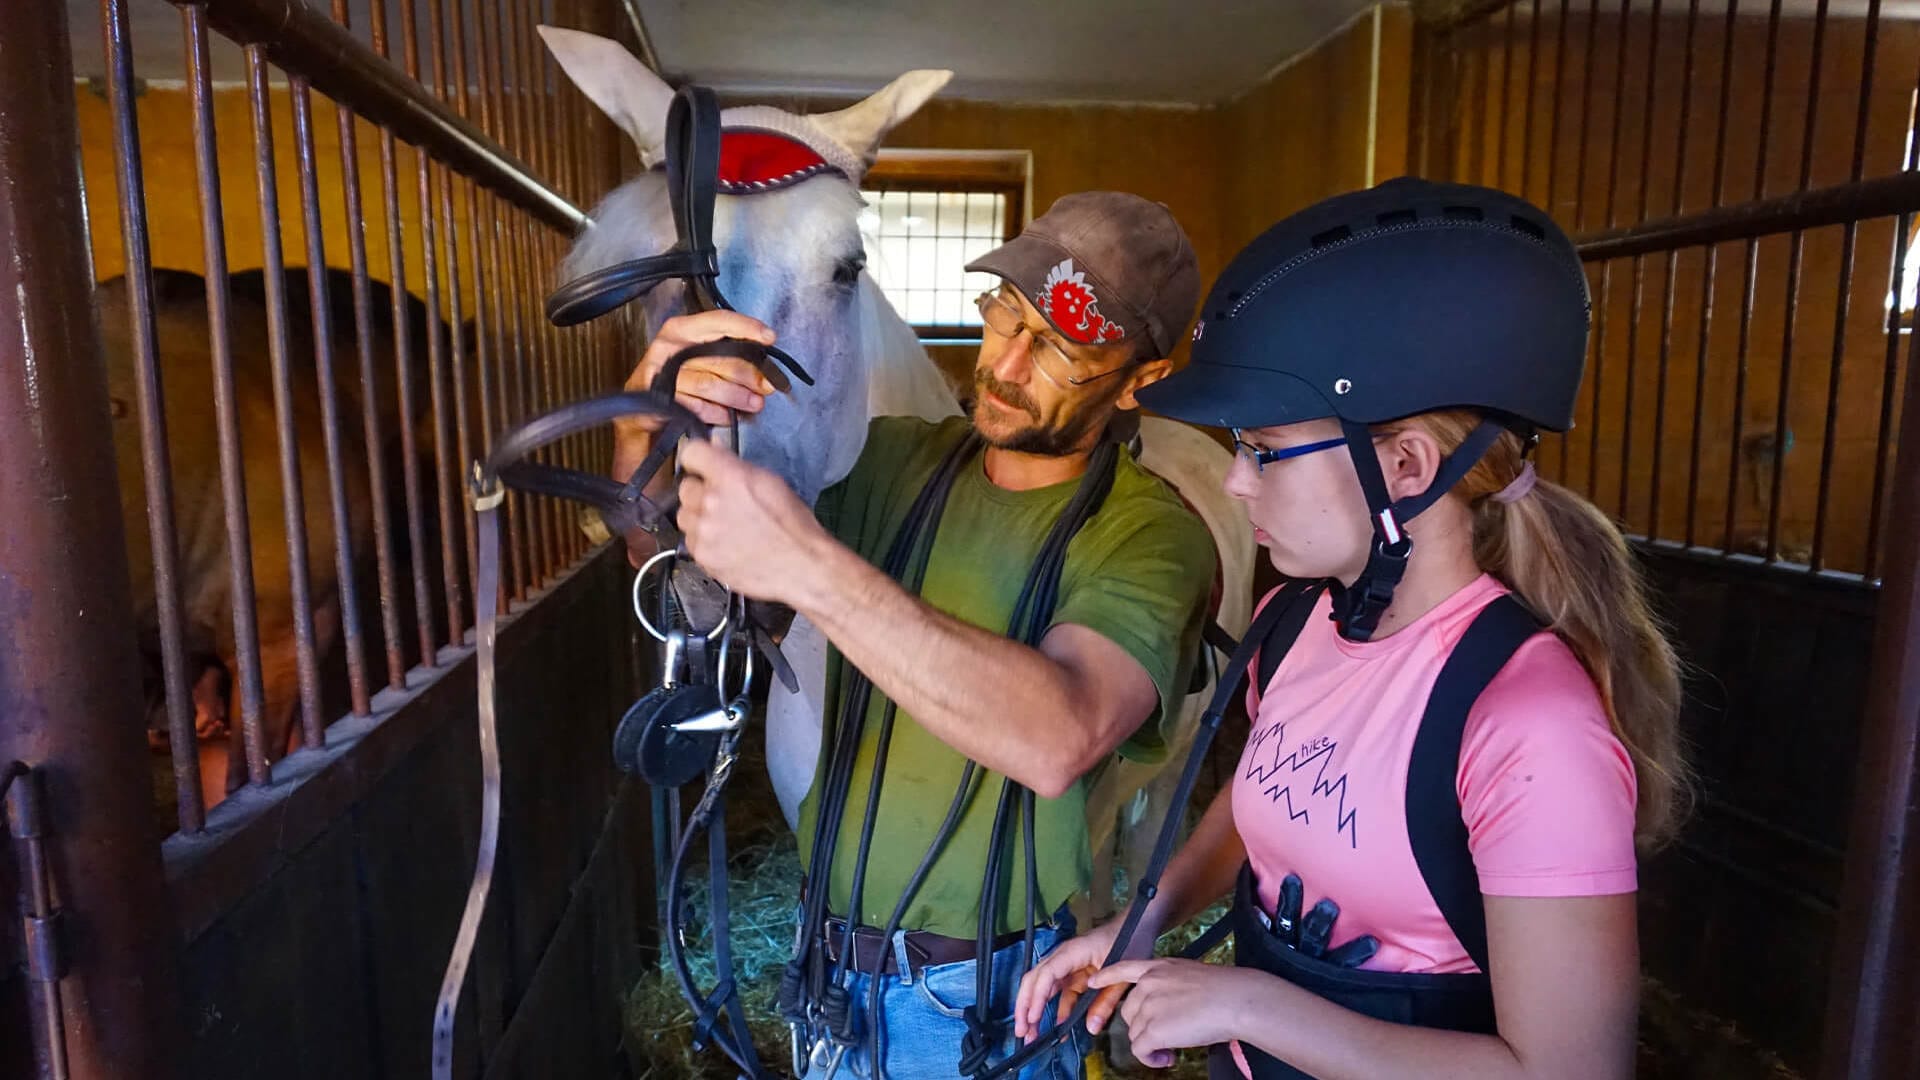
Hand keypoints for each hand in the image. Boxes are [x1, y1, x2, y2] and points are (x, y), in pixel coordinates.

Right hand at [610, 310, 777, 483]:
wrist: (640, 409)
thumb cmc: (676, 378)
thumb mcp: (698, 357)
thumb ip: (728, 355)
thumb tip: (765, 371)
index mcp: (680, 328)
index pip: (718, 320)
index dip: (746, 327)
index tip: (769, 337)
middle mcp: (668, 346)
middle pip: (719, 357)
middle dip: (749, 374)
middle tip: (767, 387)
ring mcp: (661, 373)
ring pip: (710, 384)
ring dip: (737, 396)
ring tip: (754, 404)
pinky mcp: (659, 399)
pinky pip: (697, 407)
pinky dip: (717, 413)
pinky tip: (728, 415)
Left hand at [677, 437, 831, 605]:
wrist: (800, 565)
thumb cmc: (792, 524)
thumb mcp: (770, 482)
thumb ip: (735, 465)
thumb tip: (715, 446)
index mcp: (730, 477)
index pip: (691, 453)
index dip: (698, 460)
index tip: (702, 467)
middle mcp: (711, 501)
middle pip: (685, 487)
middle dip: (701, 492)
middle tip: (723, 503)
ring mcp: (704, 531)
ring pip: (684, 515)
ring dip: (699, 518)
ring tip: (725, 526)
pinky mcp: (701, 555)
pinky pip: (691, 541)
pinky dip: (703, 541)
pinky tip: (726, 544)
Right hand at [1013, 916, 1149, 1042]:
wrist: (1137, 924)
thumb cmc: (1129, 940)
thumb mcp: (1121, 974)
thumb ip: (1106, 1001)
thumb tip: (1091, 1028)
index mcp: (1073, 952)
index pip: (1046, 974)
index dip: (1037, 997)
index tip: (1033, 1018)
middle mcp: (1064, 957)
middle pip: (1035, 980)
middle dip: (1025, 1006)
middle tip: (1022, 1032)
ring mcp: (1067, 965)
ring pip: (1043, 987)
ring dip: (1035, 1010)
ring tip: (1031, 1034)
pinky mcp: (1075, 974)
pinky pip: (1060, 993)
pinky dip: (1055, 1010)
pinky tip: (1056, 1028)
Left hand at [1084, 959, 1273, 1068]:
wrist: (1234, 999)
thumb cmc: (1225, 990)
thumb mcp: (1190, 975)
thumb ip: (1172, 987)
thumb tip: (1170, 1010)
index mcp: (1158, 967)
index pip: (1124, 968)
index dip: (1107, 976)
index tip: (1093, 981)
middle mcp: (1148, 984)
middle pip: (1130, 1012)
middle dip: (1145, 1028)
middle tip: (1167, 1038)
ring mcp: (1148, 1006)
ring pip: (1135, 1033)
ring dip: (1150, 1045)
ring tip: (1171, 1051)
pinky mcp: (1153, 1029)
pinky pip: (1140, 1049)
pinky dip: (1150, 1058)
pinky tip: (1166, 1059)